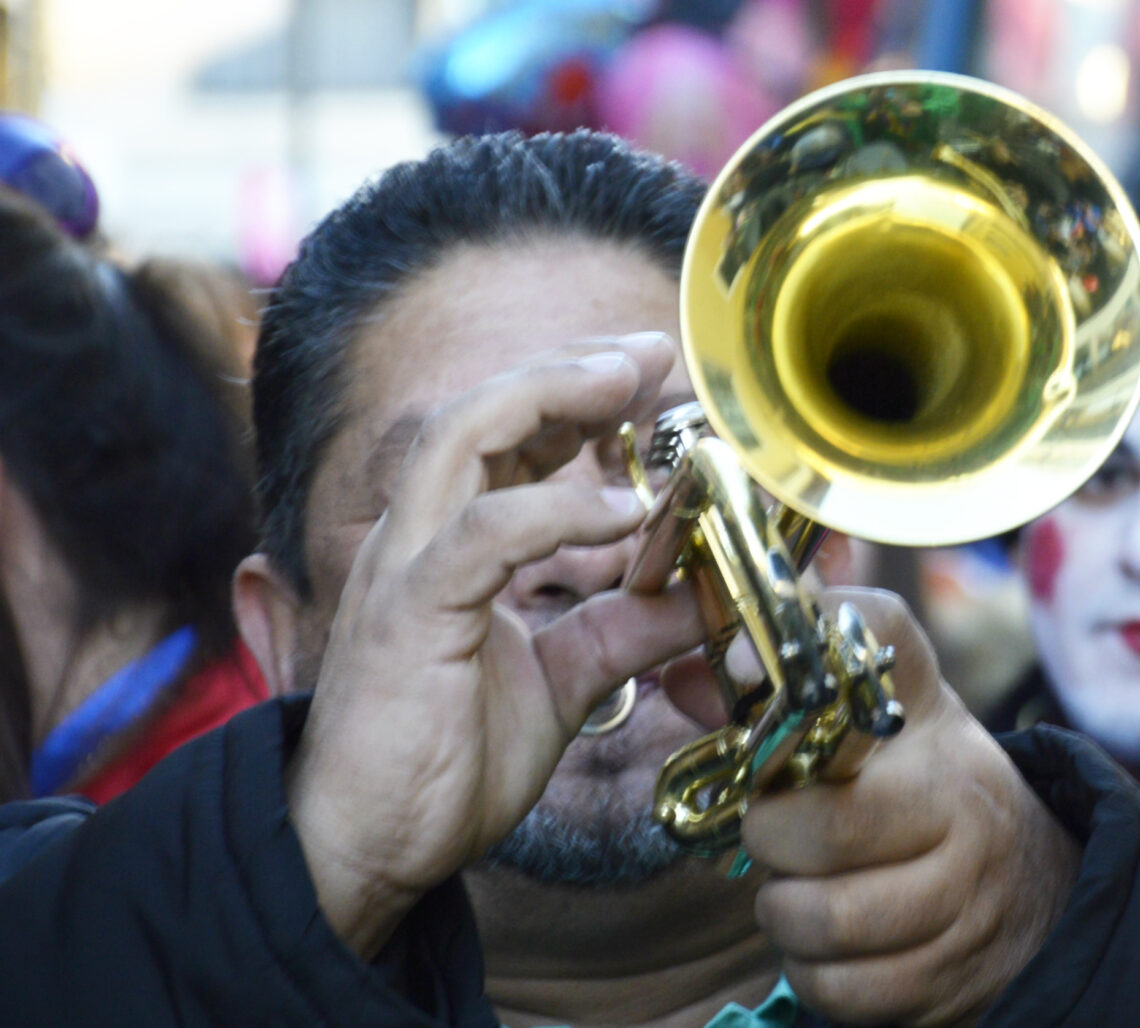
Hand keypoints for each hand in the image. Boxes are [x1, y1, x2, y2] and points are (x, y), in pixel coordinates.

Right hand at [284, 333, 703, 957]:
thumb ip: (623, 629)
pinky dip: (557, 509)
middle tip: (645, 352)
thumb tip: (701, 596)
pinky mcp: (410, 613)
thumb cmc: (443, 760)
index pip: (504, 439)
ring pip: (462, 435)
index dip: (573, 395)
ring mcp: (406, 568)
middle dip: (567, 368)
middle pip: (480, 409)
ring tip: (627, 383)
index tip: (646, 372)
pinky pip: (484, 533)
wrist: (364, 848)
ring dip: (550, 397)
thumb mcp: (561, 681)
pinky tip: (624, 509)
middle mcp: (419, 537)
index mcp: (447, 545)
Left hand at [738, 589, 1081, 1025]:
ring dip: (784, 913)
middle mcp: (963, 816)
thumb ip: (792, 679)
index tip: (748, 739)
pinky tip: (820, 943)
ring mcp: (965, 905)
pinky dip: (812, 972)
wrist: (1034, 876)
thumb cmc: (930, 775)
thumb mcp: (889, 705)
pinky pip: (847, 991)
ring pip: (831, 922)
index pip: (860, 695)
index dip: (784, 733)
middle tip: (767, 833)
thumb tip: (687, 677)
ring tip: (791, 890)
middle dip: (769, 838)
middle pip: (831, 830)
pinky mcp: (953, 980)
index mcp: (935, 737)